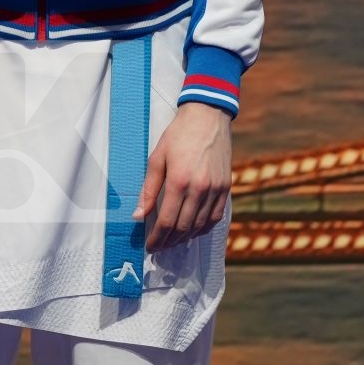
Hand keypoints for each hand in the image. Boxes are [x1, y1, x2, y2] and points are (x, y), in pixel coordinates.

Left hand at [132, 101, 231, 251]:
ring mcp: (215, 189)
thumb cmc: (178, 135)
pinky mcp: (226, 187)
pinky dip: (203, 229)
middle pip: (183, 228)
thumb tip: (138, 215)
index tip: (149, 246)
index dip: (157, 238)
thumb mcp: (157, 157)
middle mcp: (199, 189)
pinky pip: (215, 217)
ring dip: (185, 238)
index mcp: (179, 181)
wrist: (207, 116)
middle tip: (159, 247)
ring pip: (200, 226)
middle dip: (169, 242)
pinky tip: (193, 231)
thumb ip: (148, 189)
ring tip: (173, 241)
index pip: (166, 221)